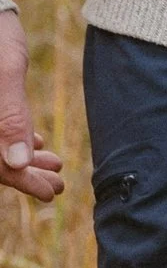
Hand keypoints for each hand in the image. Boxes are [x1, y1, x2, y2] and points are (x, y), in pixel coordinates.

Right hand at [0, 12, 62, 206]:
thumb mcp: (7, 74)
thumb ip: (10, 117)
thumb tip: (17, 163)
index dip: (19, 182)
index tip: (49, 193)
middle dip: (25, 174)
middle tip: (58, 185)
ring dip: (24, 157)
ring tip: (56, 165)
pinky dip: (16, 137)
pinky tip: (39, 142)